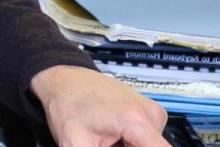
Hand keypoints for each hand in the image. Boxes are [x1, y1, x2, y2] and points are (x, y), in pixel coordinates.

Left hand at [31, 65, 168, 146]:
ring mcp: (153, 113)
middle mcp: (151, 114)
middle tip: (105, 144)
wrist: (66, 80)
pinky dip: (131, 144)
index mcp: (136, 121)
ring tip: (106, 142)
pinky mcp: (150, 114)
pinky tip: (113, 139)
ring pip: (149, 146)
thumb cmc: (68, 106)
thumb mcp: (75, 144)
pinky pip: (147, 140)